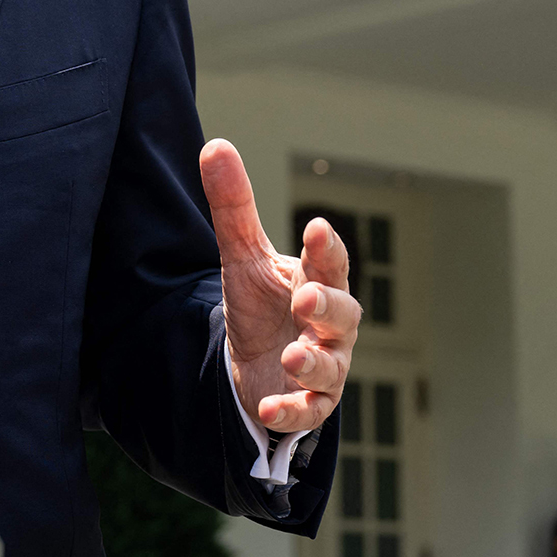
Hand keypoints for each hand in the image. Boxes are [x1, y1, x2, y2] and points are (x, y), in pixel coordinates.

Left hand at [202, 139, 358, 433]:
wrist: (254, 362)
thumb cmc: (262, 304)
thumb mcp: (242, 256)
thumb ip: (233, 206)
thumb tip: (214, 144)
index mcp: (318, 282)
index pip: (331, 262)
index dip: (327, 248)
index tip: (317, 228)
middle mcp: (330, 326)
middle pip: (342, 314)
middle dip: (326, 305)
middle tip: (306, 297)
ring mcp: (324, 367)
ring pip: (331, 367)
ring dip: (313, 363)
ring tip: (292, 356)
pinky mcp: (308, 404)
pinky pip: (307, 412)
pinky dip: (291, 411)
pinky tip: (270, 407)